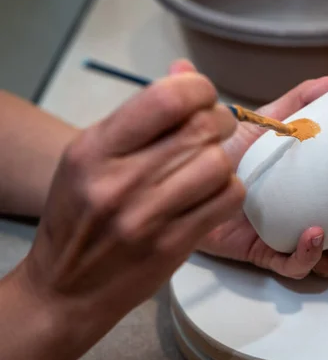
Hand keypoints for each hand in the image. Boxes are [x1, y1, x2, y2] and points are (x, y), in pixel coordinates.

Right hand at [17, 72, 244, 339]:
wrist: (66, 289)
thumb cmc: (79, 216)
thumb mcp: (90, 157)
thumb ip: (139, 118)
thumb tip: (186, 71)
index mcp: (94, 150)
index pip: (165, 99)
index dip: (198, 90)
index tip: (202, 97)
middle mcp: (119, 181)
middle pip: (201, 129)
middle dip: (220, 121)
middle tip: (216, 129)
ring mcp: (147, 217)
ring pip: (220, 163)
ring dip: (225, 159)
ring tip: (211, 165)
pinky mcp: (174, 245)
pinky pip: (228, 199)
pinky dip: (230, 189)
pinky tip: (214, 192)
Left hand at [170, 60, 327, 279]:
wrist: (185, 168)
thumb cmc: (230, 151)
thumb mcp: (271, 122)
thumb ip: (302, 99)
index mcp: (316, 203)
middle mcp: (305, 227)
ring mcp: (285, 243)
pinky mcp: (261, 254)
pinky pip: (289, 265)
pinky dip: (306, 254)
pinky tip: (315, 234)